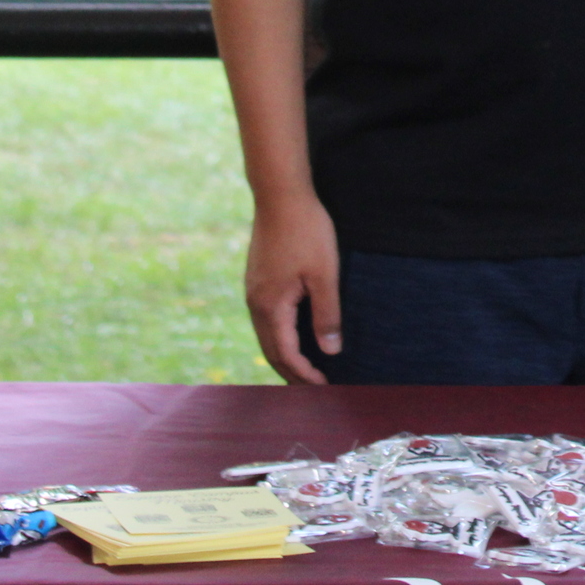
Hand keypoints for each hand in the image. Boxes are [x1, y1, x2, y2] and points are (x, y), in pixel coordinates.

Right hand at [243, 193, 343, 384]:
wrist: (281, 195)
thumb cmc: (306, 231)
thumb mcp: (324, 275)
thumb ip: (326, 314)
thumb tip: (330, 351)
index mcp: (271, 306)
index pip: (286, 355)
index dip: (305, 375)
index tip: (324, 389)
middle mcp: (255, 303)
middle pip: (271, 350)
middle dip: (292, 372)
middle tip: (313, 390)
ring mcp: (253, 290)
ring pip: (266, 335)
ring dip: (285, 355)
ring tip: (305, 368)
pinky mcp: (257, 279)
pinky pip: (266, 318)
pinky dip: (280, 335)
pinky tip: (294, 334)